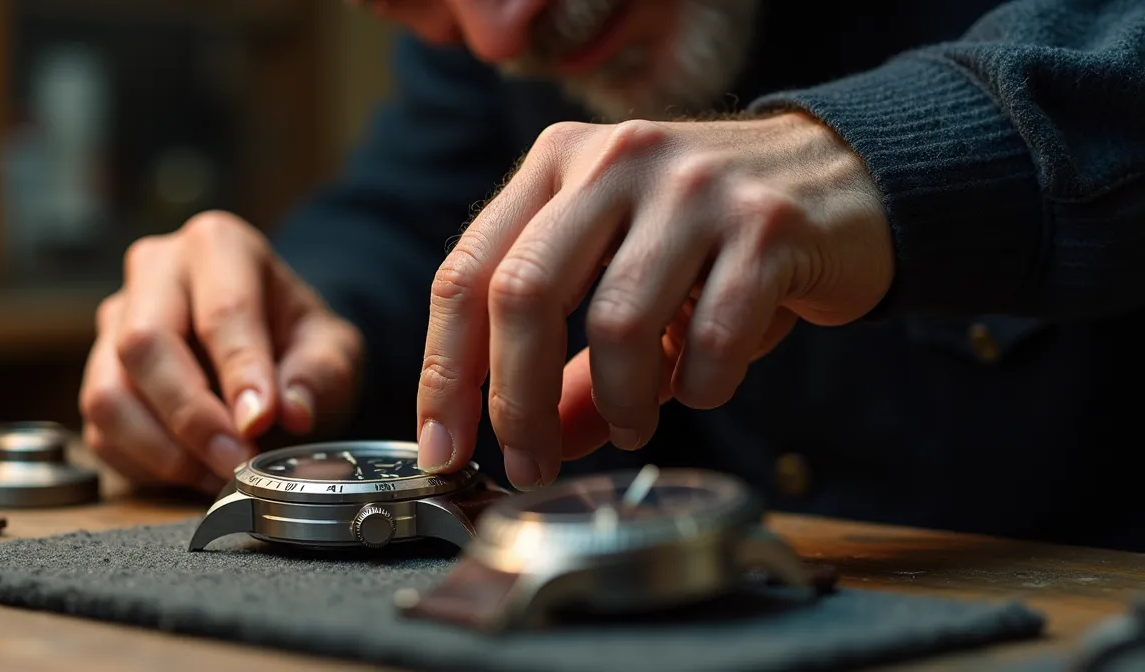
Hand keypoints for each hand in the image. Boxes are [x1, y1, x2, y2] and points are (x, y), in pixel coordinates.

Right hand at [80, 211, 363, 492]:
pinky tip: (195, 472)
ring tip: (220, 474)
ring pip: (109, 393)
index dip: (240, 373)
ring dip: (164, 451)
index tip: (260, 423)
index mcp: (218, 246)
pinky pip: (103, 431)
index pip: (221, 310)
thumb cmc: (299, 341)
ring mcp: (116, 322)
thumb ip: (321, 375)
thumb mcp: (334, 351)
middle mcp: (155, 272)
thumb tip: (291, 411)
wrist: (273, 348)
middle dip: (192, 416)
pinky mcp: (99, 373)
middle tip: (238, 460)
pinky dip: (147, 465)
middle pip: (144, 344)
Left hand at [415, 112, 891, 489]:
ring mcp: (692, 185)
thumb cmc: (711, 237)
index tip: (444, 450)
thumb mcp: (623, 279)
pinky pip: (712, 336)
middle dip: (517, 402)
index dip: (445, 372)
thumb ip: (573, 363)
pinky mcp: (767, 222)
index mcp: (557, 163)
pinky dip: (699, 387)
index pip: (467, 272)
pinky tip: (702, 386)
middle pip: (524, 295)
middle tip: (530, 463)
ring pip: (617, 321)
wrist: (845, 180)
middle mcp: (614, 161)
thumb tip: (539, 446)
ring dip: (619, 402)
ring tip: (634, 425)